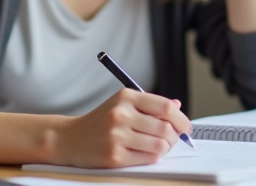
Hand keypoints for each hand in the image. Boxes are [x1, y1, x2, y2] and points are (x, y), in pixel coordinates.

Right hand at [53, 89, 190, 167]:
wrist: (69, 138)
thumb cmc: (100, 121)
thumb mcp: (122, 104)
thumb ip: (150, 105)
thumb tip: (177, 106)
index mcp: (126, 97)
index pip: (165, 107)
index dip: (181, 119)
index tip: (186, 127)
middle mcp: (121, 114)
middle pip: (165, 128)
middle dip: (175, 136)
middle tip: (173, 139)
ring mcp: (117, 136)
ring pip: (159, 145)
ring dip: (165, 148)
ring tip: (159, 146)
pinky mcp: (115, 156)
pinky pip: (148, 159)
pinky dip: (153, 157)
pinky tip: (146, 153)